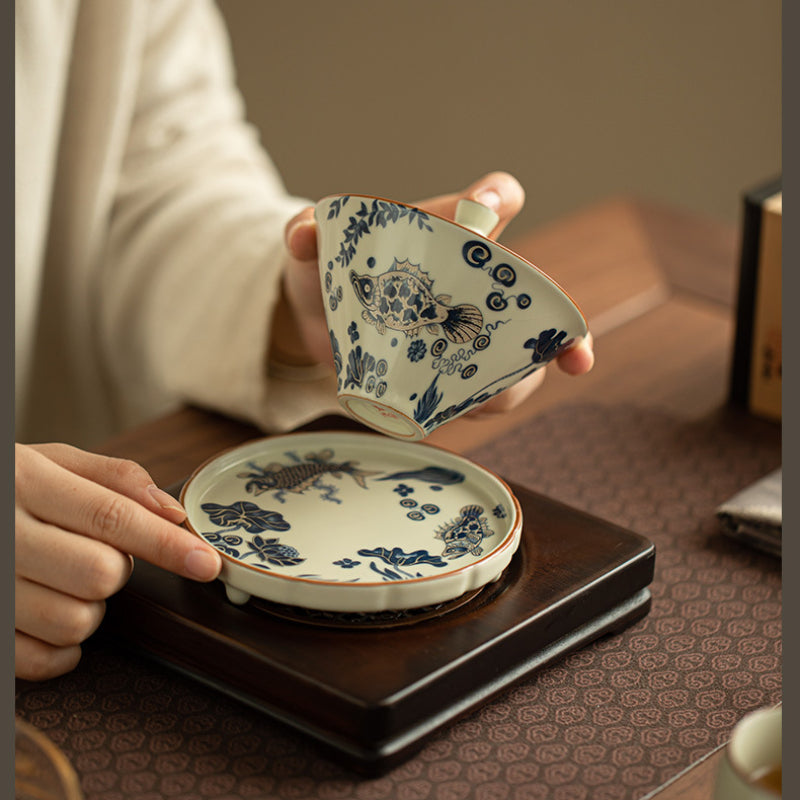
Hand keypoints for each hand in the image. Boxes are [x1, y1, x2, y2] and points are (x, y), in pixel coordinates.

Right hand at [15, 443, 221, 680]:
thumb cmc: (9, 486)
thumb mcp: (52, 461)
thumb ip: (115, 478)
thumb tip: (171, 511)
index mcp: (27, 483)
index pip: (112, 518)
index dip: (167, 545)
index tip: (206, 563)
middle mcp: (4, 535)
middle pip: (99, 574)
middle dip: (116, 570)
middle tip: (94, 552)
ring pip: (76, 621)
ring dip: (90, 608)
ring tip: (66, 580)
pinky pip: (41, 660)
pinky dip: (63, 650)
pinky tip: (55, 619)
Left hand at [273, 171, 593, 411]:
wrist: (319, 316)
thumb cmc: (329, 268)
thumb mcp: (315, 248)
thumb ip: (304, 234)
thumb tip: (306, 236)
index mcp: (447, 231)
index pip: (493, 198)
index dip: (499, 197)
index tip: (492, 207)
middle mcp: (472, 279)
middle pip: (529, 296)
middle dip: (549, 325)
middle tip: (558, 351)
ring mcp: (466, 327)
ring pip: (516, 354)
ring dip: (516, 379)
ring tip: (490, 398)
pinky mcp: (450, 367)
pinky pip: (484, 389)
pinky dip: (486, 403)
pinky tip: (470, 411)